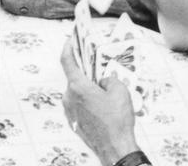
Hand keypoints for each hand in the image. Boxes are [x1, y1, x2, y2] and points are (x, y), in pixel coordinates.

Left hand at [60, 40, 140, 165]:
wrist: (115, 149)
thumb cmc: (117, 121)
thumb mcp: (120, 91)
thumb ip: (110, 79)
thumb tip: (104, 81)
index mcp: (77, 87)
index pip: (67, 61)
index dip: (68, 47)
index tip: (70, 39)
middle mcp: (69, 98)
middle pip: (75, 78)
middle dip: (87, 72)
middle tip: (98, 67)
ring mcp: (69, 111)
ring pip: (78, 93)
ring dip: (89, 89)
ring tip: (105, 90)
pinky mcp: (74, 122)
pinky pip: (79, 106)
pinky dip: (88, 102)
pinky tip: (102, 106)